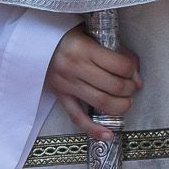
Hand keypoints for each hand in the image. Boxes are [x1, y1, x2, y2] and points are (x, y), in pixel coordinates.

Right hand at [45, 27, 140, 141]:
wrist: (34, 40)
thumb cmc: (67, 34)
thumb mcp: (90, 33)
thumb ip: (112, 50)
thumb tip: (135, 74)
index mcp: (84, 48)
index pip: (119, 65)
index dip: (132, 70)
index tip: (134, 71)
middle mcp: (75, 68)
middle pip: (114, 86)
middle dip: (129, 89)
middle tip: (132, 87)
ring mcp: (66, 84)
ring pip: (101, 103)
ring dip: (120, 106)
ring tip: (125, 102)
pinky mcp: (60, 96)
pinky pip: (77, 117)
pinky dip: (94, 129)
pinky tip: (108, 135)